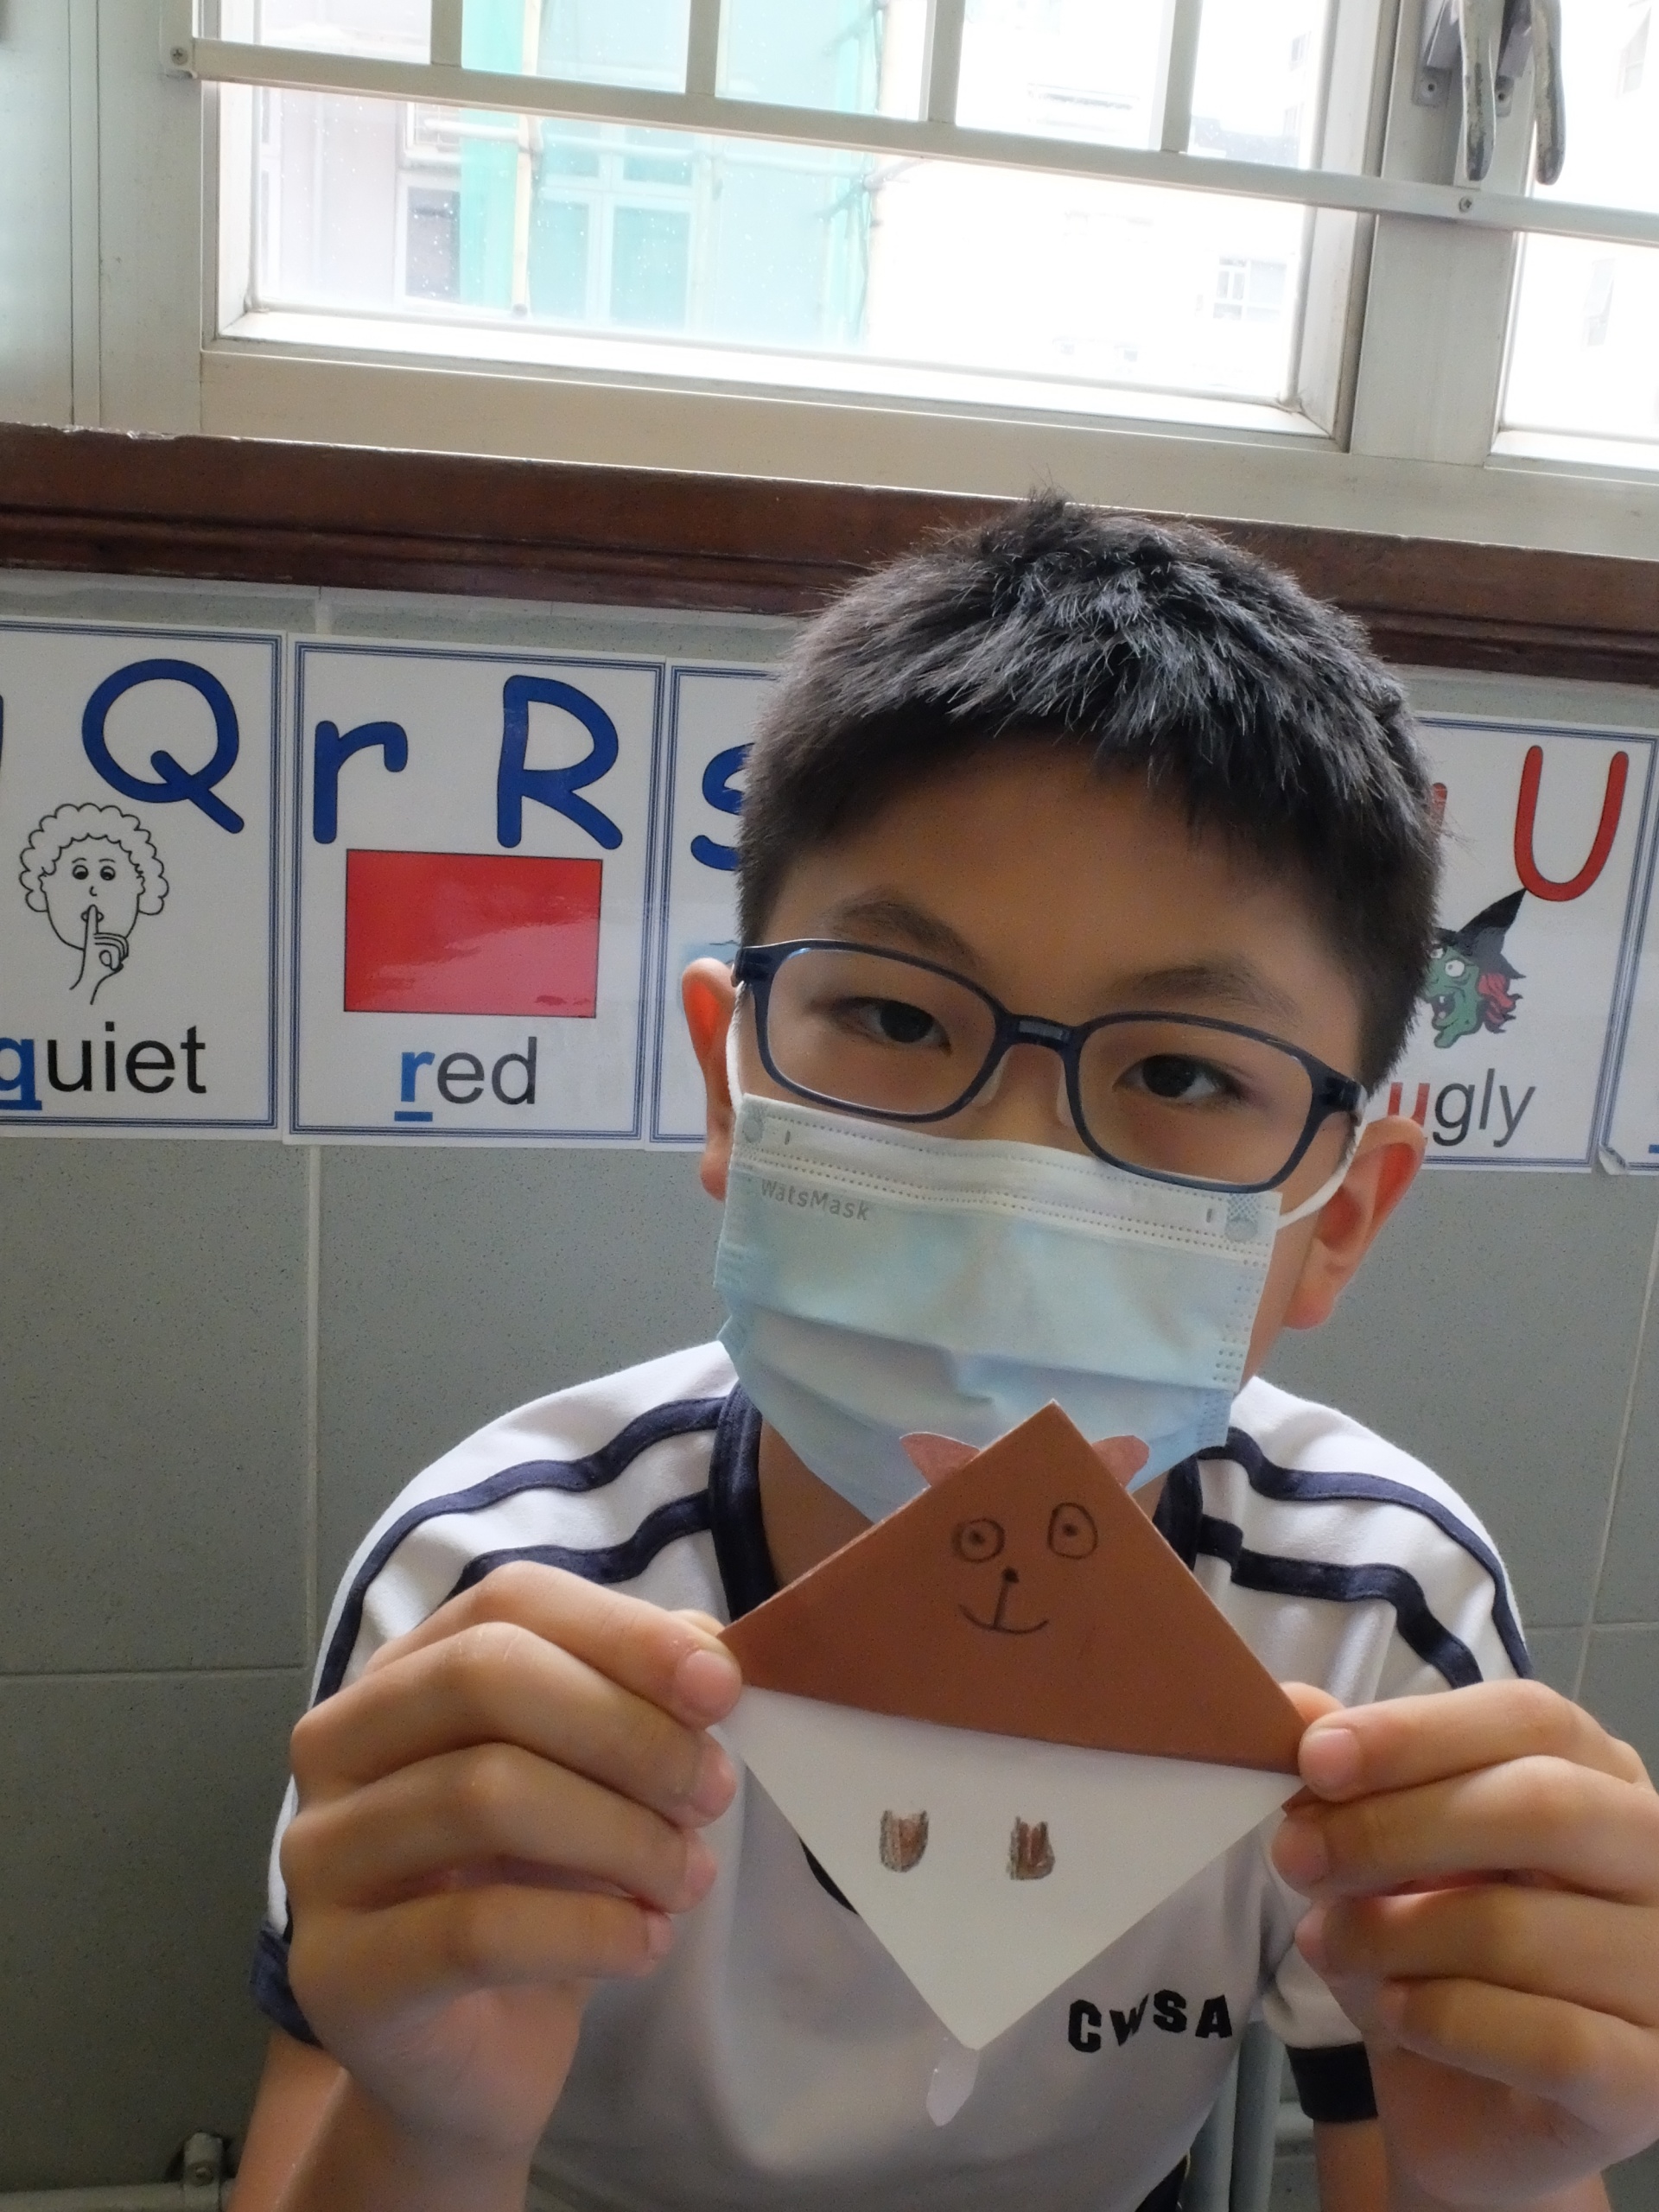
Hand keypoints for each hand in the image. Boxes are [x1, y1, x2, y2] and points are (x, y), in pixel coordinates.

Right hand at [279, 1565, 740, 2165]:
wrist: (476, 2056)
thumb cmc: (536, 1888)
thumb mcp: (593, 1777)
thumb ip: (637, 1697)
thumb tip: (705, 1644)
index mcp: (400, 1675)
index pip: (506, 1602)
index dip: (620, 1632)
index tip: (721, 1687)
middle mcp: (337, 1747)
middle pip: (484, 1677)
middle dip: (624, 1727)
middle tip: (711, 1790)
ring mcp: (322, 1859)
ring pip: (483, 1795)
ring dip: (621, 1834)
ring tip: (688, 1876)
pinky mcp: (340, 1972)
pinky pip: (477, 1928)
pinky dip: (589, 1930)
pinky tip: (646, 1943)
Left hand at [1272, 1680, 1658, 2205]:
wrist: (1464, 2112)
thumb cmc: (1434, 1957)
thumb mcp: (1382, 1853)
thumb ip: (1351, 1778)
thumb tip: (1296, 1708)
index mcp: (1602, 1780)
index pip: (1532, 1720)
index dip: (1417, 1731)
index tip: (1316, 1760)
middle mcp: (1658, 1864)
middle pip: (1542, 1805)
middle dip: (1394, 1826)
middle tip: (1297, 1856)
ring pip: (1521, 1927)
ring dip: (1390, 1934)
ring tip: (1326, 1942)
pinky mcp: (1651, 2080)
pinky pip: (1547, 2038)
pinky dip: (1442, 2020)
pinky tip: (1394, 2013)